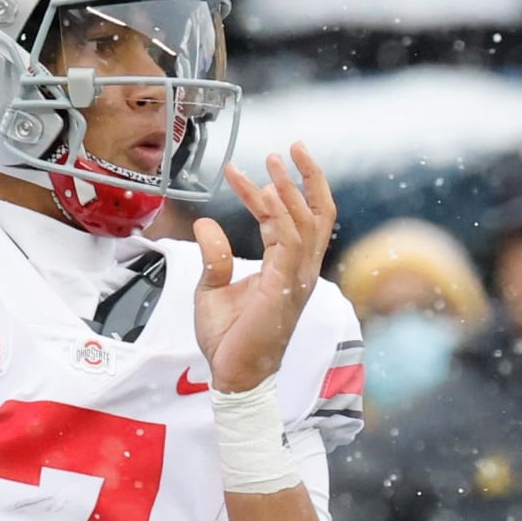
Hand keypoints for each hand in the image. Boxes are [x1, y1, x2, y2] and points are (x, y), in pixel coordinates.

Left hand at [192, 142, 335, 391]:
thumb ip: (214, 256)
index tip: (260, 166)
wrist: (233, 374)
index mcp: (288, 269)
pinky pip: (290, 243)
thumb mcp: (212, 289)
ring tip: (272, 161)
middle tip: (289, 146)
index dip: (280, 190)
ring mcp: (296, 280)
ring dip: (290, 188)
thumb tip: (204, 223)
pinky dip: (279, 214)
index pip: (292, 220)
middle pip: (317, 214)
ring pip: (305, 222)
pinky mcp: (284, 288)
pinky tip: (265, 193)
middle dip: (306, 178)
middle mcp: (299, 271)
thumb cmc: (227, 339)